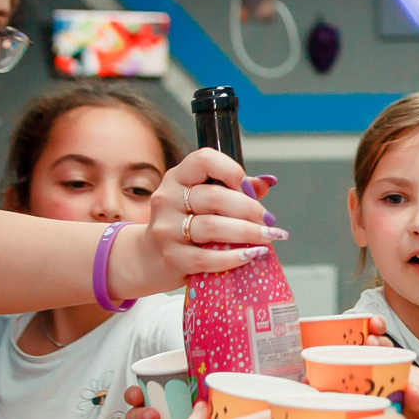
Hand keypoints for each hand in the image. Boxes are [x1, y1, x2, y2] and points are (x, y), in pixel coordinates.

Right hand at [117, 156, 280, 292]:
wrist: (150, 256)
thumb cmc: (186, 222)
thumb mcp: (204, 199)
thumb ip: (234, 189)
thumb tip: (268, 182)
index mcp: (178, 177)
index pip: (204, 160)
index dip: (232, 171)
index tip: (250, 189)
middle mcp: (168, 198)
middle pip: (215, 197)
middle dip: (250, 209)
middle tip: (269, 221)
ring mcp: (166, 228)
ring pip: (212, 227)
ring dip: (247, 233)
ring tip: (267, 238)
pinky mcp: (171, 256)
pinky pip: (205, 258)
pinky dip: (232, 258)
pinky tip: (249, 256)